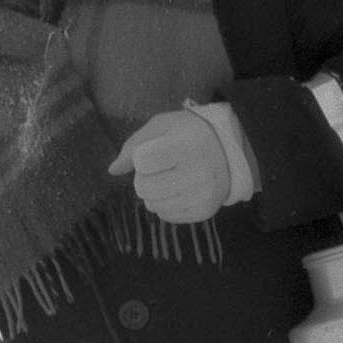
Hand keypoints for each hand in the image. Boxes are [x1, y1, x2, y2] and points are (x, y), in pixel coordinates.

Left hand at [107, 105, 252, 223]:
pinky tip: (180, 189)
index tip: (158, 149)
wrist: (230, 151)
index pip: (141, 161)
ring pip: (152, 205)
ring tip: (171, 177)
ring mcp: (201, 196)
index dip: (143, 155)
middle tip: (162, 167)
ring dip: (154, 192)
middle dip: (145, 177)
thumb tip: (112, 170)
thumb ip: (134, 145)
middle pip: (143, 188)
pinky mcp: (203, 212)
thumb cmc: (189, 134)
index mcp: (185, 145)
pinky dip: (166, 203)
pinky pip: (165, 216)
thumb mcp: (162, 126)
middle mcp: (197, 173)